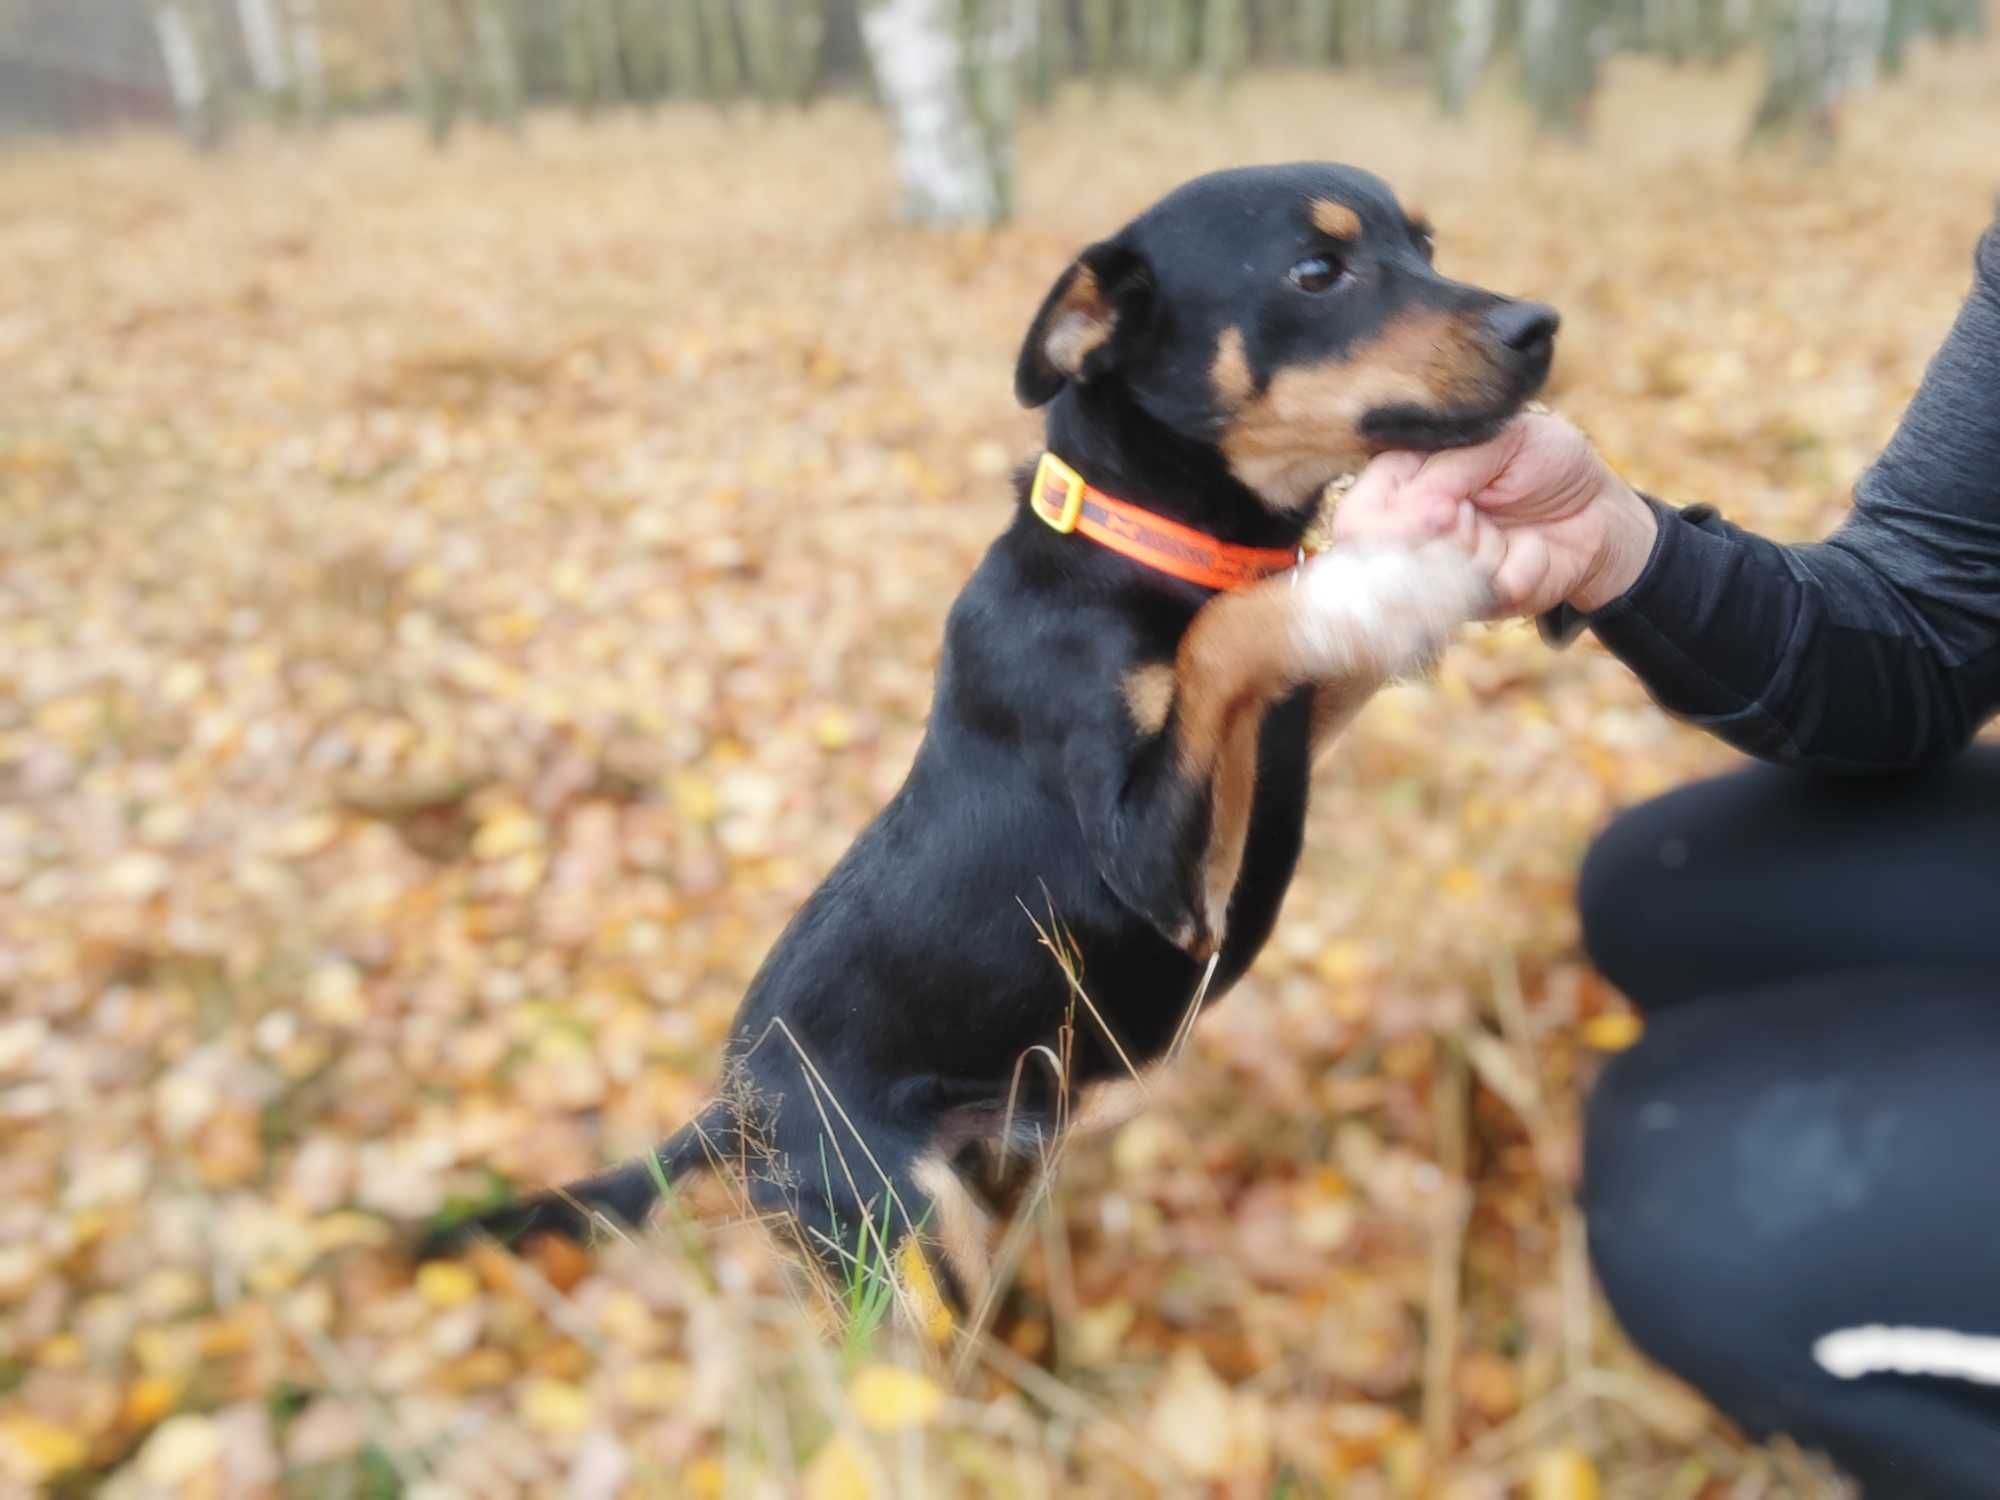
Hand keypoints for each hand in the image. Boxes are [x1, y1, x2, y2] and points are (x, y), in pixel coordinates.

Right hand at [1330, 414, 1658, 618]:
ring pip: (1436, 579)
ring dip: (1485, 551)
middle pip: (1386, 558)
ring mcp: (1436, 571)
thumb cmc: (1549, 463)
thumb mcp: (1506, 437)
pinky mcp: (1469, 603)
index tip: (1440, 512)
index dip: (1389, 523)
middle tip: (1478, 513)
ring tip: (1509, 529)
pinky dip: (1518, 570)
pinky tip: (1530, 555)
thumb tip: (1419, 512)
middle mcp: (1408, 530)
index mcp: (1402, 479)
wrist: (1599, 514)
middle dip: (1447, 534)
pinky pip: (1483, 595)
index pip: (1356, 515)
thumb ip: (1451, 464)